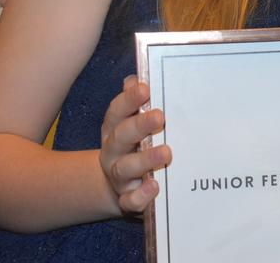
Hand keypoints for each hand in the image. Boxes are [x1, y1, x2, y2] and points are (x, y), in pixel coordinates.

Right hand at [100, 76, 171, 213]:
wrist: (119, 187)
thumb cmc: (135, 145)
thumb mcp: (133, 122)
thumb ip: (136, 102)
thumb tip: (136, 79)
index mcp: (115, 128)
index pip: (117, 111)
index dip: (129, 99)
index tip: (144, 88)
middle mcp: (114, 152)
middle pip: (121, 136)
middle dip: (139, 125)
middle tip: (160, 116)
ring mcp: (119, 177)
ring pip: (126, 168)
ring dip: (145, 160)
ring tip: (166, 152)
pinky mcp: (127, 200)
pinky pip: (130, 201)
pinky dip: (141, 196)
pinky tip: (154, 187)